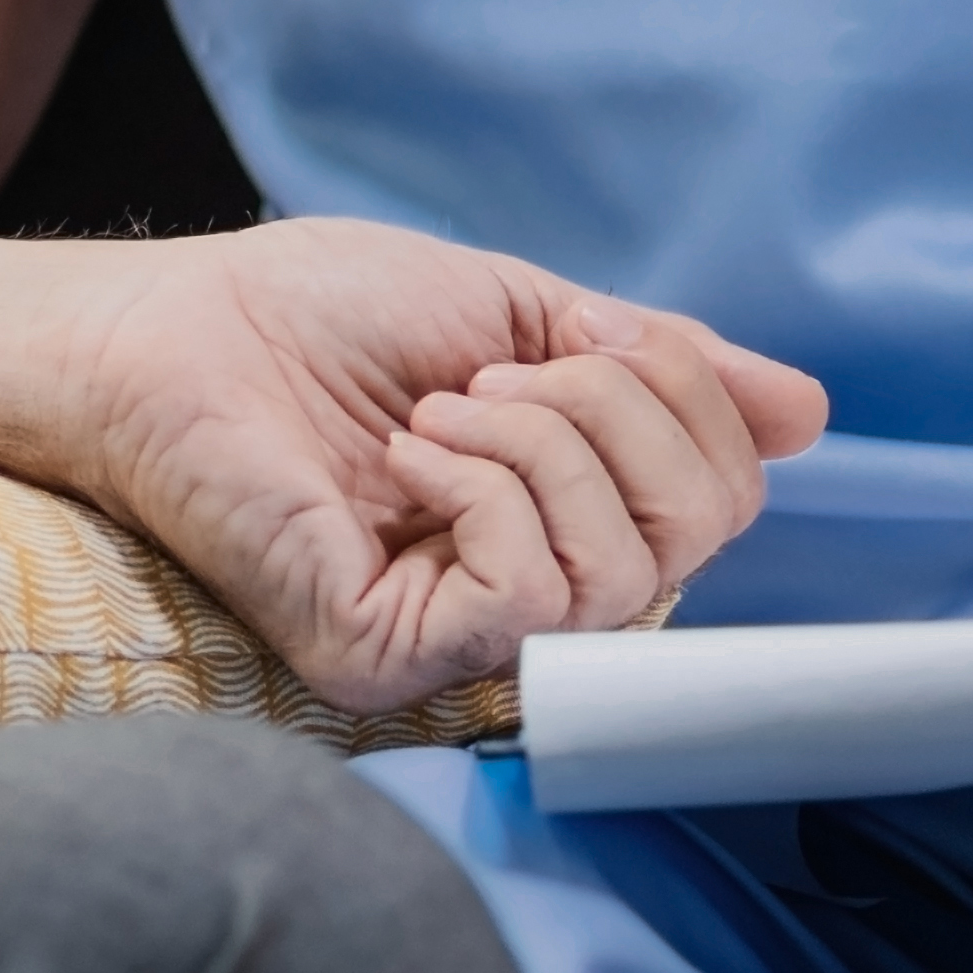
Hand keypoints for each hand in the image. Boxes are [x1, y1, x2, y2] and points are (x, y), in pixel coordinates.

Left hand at [39, 221, 829, 710]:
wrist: (162, 333)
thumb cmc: (308, 316)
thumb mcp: (516, 310)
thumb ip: (653, 365)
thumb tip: (809, 411)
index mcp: (561, 513)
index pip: (721, 497)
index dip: (684, 396)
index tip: (569, 337)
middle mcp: (524, 593)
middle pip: (700, 538)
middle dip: (623, 412)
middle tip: (499, 371)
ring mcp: (459, 641)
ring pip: (624, 574)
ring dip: (545, 443)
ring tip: (439, 410)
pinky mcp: (394, 662)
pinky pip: (533, 598)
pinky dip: (491, 494)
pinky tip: (409, 456)